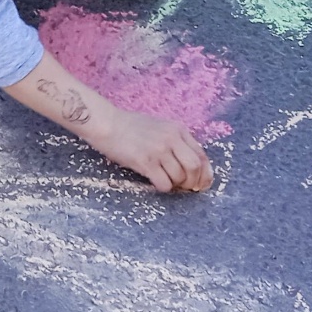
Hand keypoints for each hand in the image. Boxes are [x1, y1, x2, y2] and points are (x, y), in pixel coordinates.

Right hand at [89, 108, 212, 192]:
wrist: (106, 124)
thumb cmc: (129, 126)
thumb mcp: (159, 126)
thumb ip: (175, 140)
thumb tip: (188, 165)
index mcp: (178, 129)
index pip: (201, 155)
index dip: (205, 173)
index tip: (202, 183)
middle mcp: (171, 139)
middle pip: (194, 167)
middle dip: (193, 181)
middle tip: (185, 187)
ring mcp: (158, 150)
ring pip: (179, 177)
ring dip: (175, 185)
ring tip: (167, 183)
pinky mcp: (145, 161)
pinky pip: (163, 183)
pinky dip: (163, 187)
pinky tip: (155, 183)